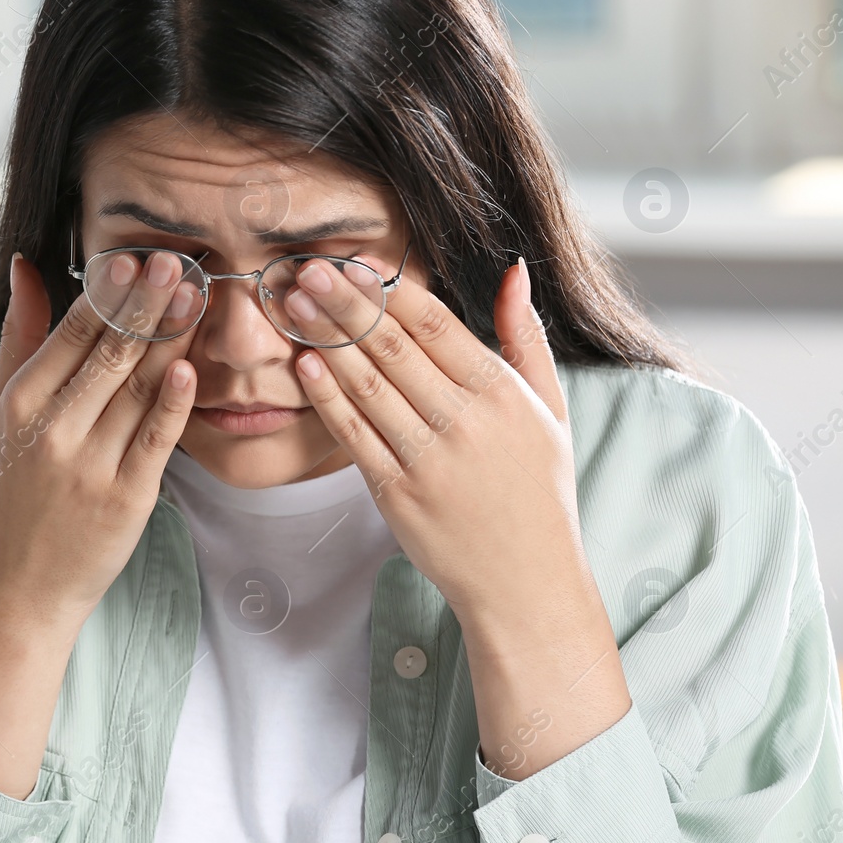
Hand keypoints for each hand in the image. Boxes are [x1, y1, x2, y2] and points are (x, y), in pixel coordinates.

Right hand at [0, 250, 199, 622]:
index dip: (109, 292)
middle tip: (176, 260)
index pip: (71, 333)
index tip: (138, 256)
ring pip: (139, 387)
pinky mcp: (126, 497)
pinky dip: (175, 401)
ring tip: (197, 295)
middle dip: (146, 303)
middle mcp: (54, 430)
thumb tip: (27, 265)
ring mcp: (91, 464)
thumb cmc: (14, 492)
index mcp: (22, 402)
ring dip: (171, 338)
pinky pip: (156, 439)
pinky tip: (192, 365)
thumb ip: (21, 336)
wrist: (19, 583)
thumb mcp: (1, 410)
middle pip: (110, 352)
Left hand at [288, 253, 628, 777]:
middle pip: (392, 347)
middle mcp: (464, 422)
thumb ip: (526, 337)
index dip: (389, 291)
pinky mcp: (396, 494)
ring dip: (325, 340)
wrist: (526, 580)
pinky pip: (353, 435)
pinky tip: (304, 364)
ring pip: (367, 386)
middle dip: (344, 303)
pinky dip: (327, 397)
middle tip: (305, 269)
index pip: (436, 326)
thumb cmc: (538, 488)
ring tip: (292, 304)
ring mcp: (427, 460)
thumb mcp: (549, 408)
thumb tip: (515, 270)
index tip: (354, 262)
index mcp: (501, 394)